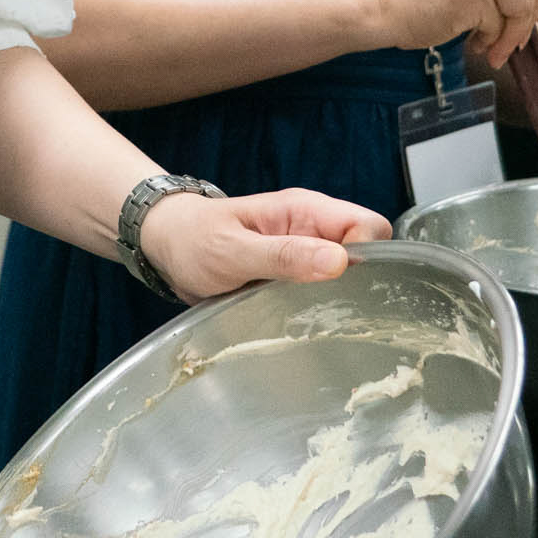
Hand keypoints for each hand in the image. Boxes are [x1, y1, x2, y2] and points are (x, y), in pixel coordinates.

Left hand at [140, 187, 393, 303]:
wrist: (168, 246)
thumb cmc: (194, 240)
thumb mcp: (233, 250)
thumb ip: (284, 255)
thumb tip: (340, 261)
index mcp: (306, 211)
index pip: (369, 226)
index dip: (367, 256)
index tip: (344, 287)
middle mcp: (314, 229)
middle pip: (368, 252)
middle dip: (361, 282)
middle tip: (334, 313)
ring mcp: (307, 253)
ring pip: (351, 275)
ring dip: (341, 299)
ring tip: (321, 324)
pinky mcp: (297, 276)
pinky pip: (327, 290)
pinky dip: (323, 307)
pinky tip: (308, 326)